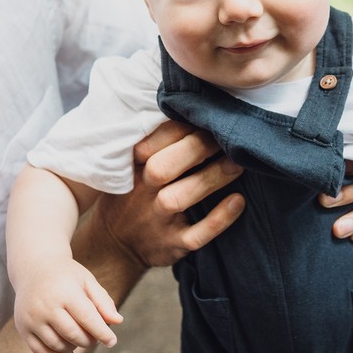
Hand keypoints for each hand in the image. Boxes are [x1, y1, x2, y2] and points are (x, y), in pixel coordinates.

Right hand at [13, 261, 122, 352]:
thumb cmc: (66, 276)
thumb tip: (117, 322)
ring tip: (80, 339)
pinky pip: (40, 351)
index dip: (102, 333)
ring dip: (73, 347)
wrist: (33, 268)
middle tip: (95, 337)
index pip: (87, 318)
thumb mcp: (87, 281)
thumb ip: (103, 301)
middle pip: (73, 334)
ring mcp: (31, 318)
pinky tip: (68, 350)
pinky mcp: (22, 327)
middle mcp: (45, 305)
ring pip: (57, 345)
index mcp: (65, 291)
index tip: (112, 341)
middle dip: (89, 340)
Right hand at [93, 119, 245, 269]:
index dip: (181, 126)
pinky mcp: (172, 244)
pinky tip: (239, 202)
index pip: (153, 141)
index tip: (206, 115)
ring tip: (238, 164)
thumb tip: (192, 109)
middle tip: (226, 136)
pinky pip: (195, 235)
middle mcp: (142, 192)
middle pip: (163, 168)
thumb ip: (156, 142)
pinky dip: (218, 220)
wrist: (114, 244)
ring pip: (179, 199)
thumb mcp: (131, 166)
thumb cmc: (133, 193)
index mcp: (133, 166)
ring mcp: (156, 220)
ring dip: (211, 179)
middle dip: (196, 148)